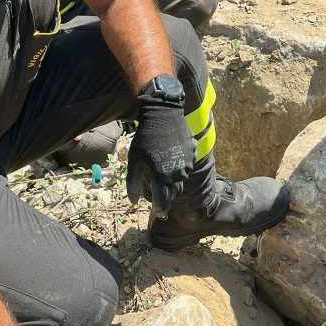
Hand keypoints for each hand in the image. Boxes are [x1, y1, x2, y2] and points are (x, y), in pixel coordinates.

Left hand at [126, 75, 192, 216]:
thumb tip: (133, 202)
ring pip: (181, 180)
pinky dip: (179, 168)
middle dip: (166, 196)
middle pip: (173, 193)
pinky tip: (170, 159)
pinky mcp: (192, 154)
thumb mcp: (134, 160)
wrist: (164, 114)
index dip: (159, 209)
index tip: (156, 211)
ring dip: (173, 182)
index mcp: (162, 177)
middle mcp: (178, 174)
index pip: (163, 202)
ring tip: (163, 175)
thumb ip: (133, 182)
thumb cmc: (145, 137)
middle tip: (158, 193)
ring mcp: (187, 164)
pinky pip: (186, 167)